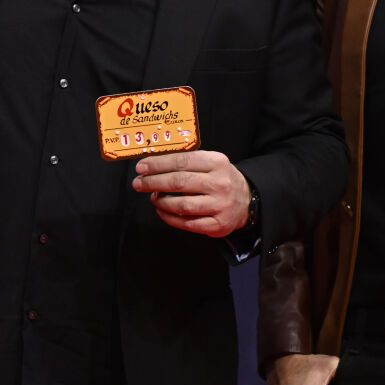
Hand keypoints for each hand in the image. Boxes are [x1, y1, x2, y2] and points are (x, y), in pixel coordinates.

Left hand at [131, 149, 251, 236]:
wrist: (246, 201)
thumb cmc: (220, 179)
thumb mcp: (211, 162)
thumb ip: (187, 162)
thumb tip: (154, 164)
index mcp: (216, 163)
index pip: (182, 161)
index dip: (158, 164)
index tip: (141, 167)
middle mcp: (219, 183)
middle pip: (179, 182)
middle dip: (154, 182)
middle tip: (138, 183)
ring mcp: (219, 205)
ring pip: (182, 205)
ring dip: (161, 202)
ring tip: (153, 198)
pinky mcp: (217, 224)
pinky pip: (187, 223)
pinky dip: (169, 218)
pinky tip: (162, 211)